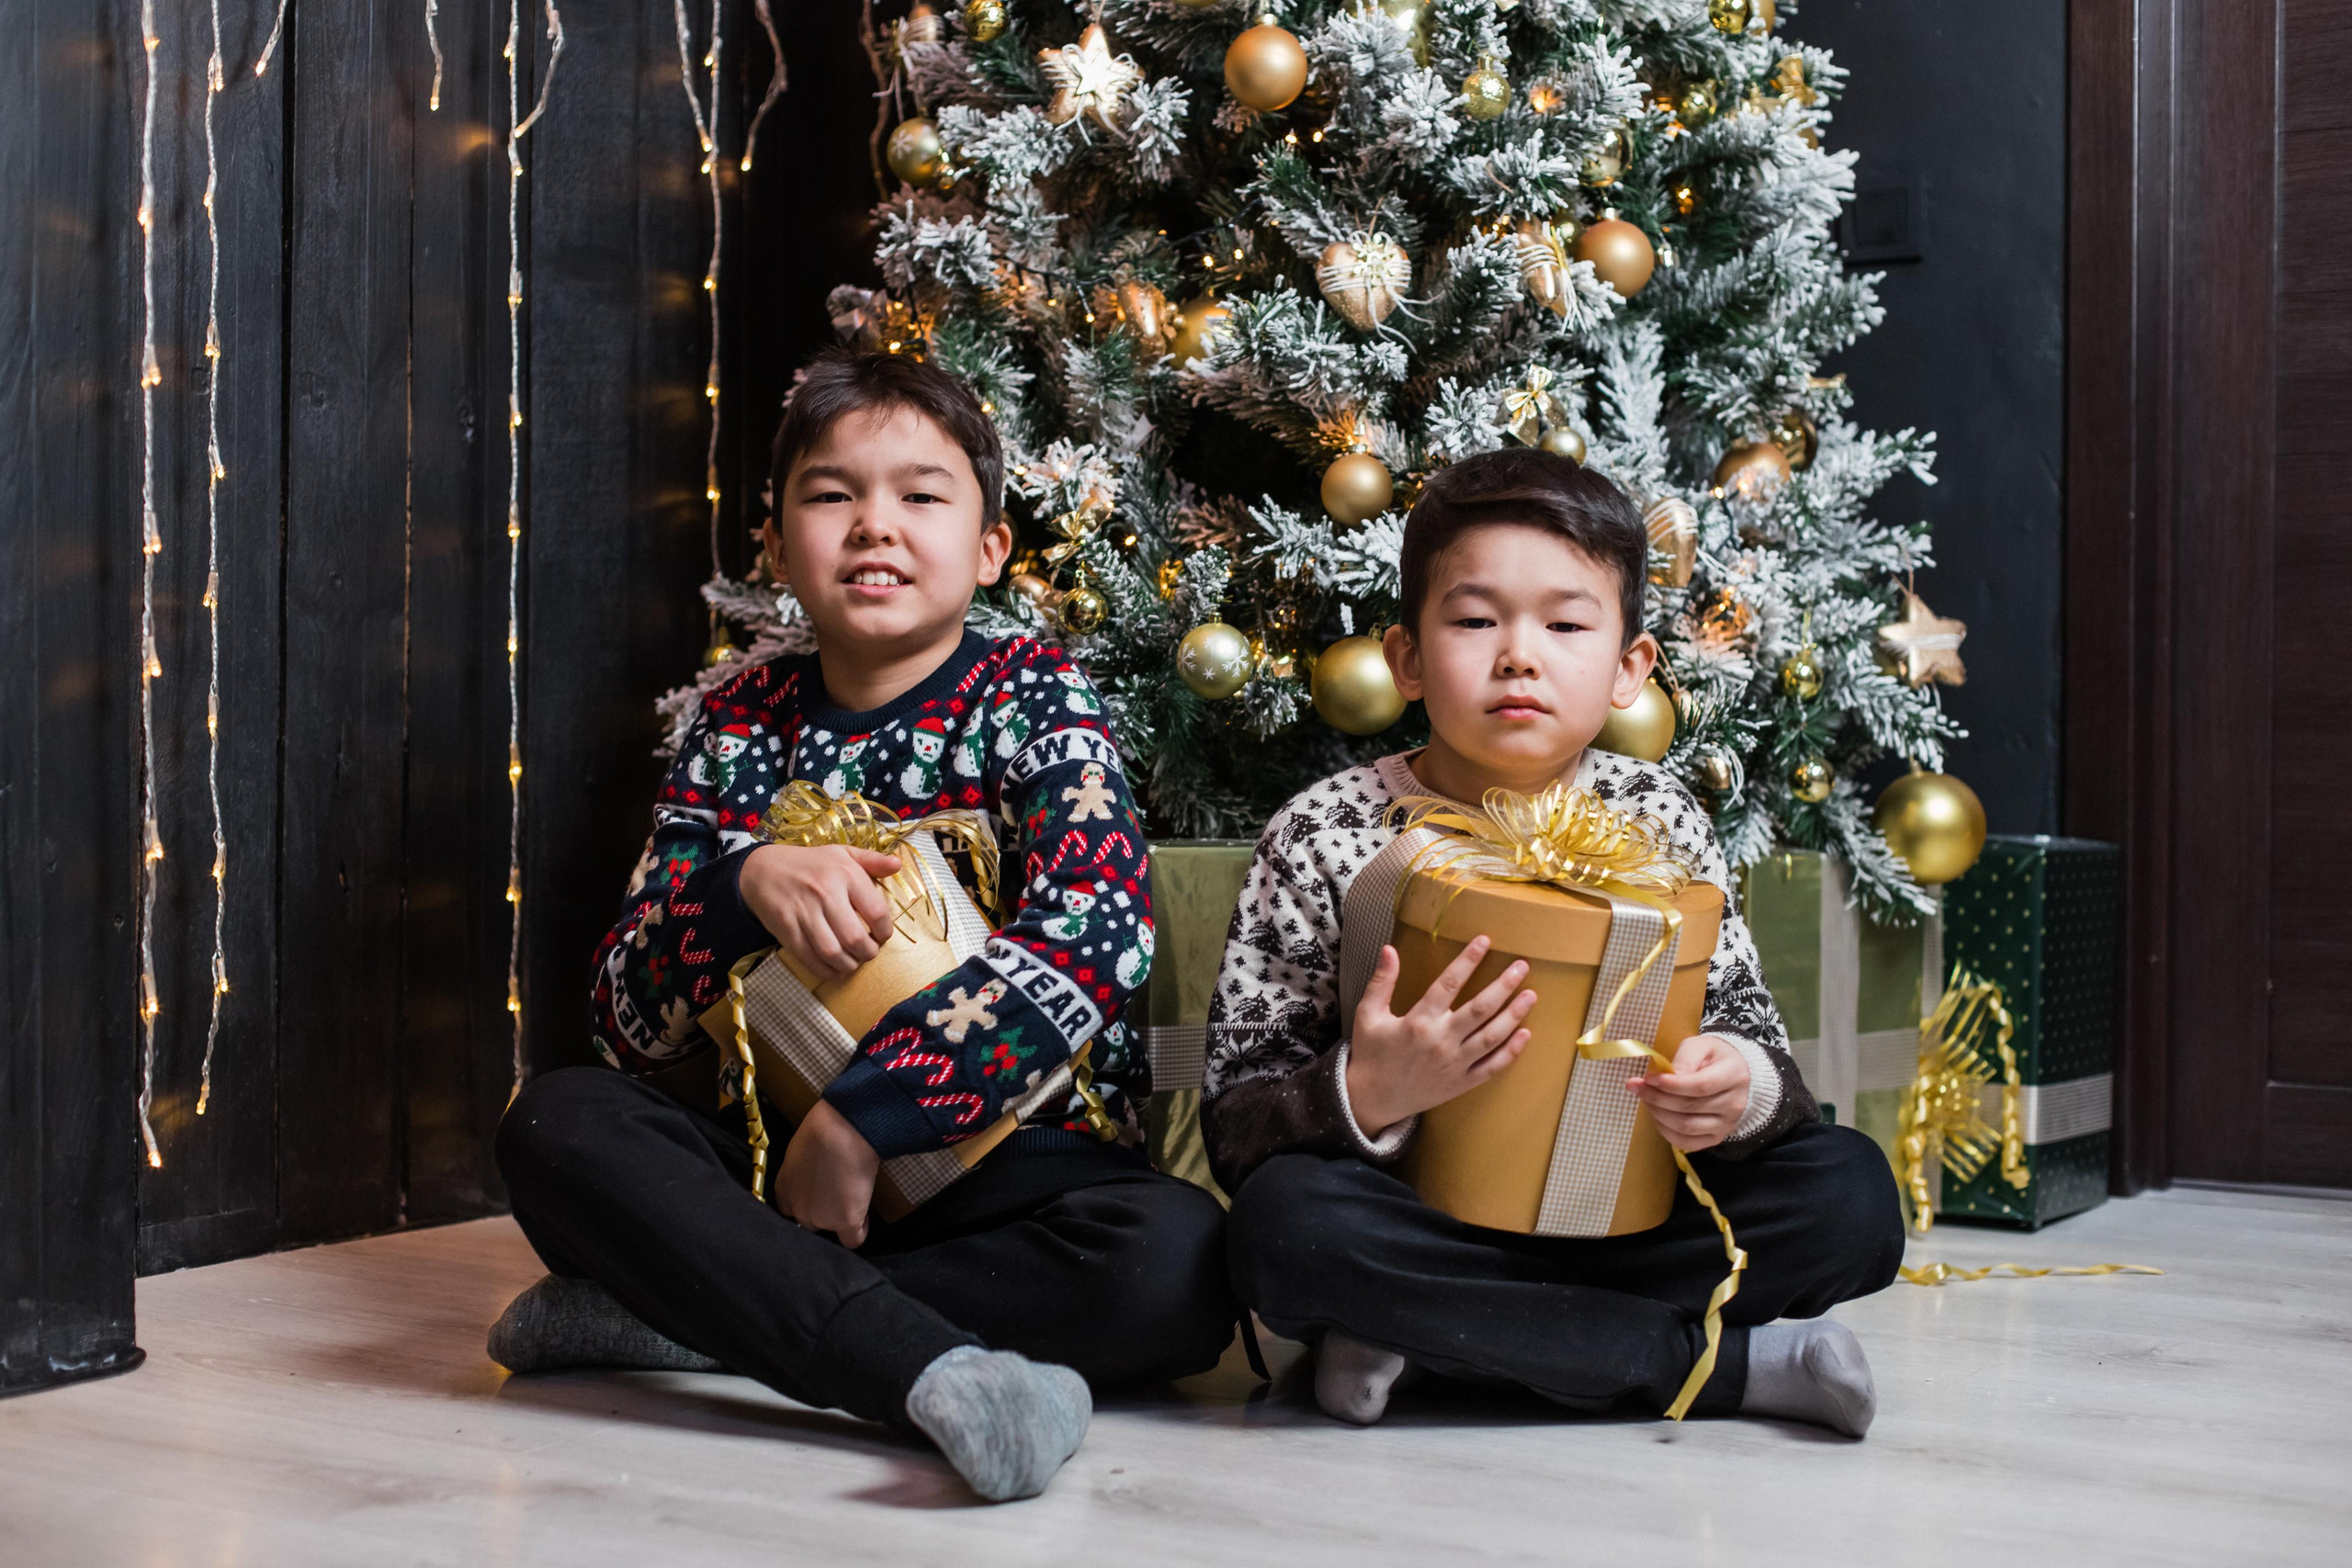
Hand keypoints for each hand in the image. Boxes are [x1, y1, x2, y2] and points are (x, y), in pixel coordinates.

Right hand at [738, 843, 901, 980]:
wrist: (761, 869)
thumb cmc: (810, 864)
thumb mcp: (842, 853)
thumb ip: (871, 860)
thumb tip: (897, 865)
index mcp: (844, 873)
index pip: (876, 911)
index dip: (885, 931)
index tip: (882, 935)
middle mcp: (824, 893)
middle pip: (854, 938)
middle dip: (868, 953)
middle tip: (869, 953)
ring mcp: (803, 912)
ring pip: (832, 952)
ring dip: (848, 965)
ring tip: (853, 962)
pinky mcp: (785, 929)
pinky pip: (809, 958)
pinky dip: (825, 971)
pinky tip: (834, 969)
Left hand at [774, 1098, 881, 1246]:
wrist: (840, 1133)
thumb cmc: (822, 1129)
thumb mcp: (799, 1150)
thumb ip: (802, 1171)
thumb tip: (815, 1172)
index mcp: (784, 1190)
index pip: (790, 1210)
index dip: (806, 1202)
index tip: (818, 1194)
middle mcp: (798, 1209)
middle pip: (809, 1222)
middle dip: (822, 1211)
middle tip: (838, 1193)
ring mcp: (821, 1219)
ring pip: (831, 1229)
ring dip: (841, 1218)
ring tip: (854, 1198)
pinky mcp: (845, 1222)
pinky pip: (853, 1240)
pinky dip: (860, 1230)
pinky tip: (864, 1218)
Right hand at [1344, 934, 1537, 1140]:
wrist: (1371, 1100)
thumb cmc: (1371, 1054)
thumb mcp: (1368, 1014)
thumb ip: (1381, 981)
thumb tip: (1389, 948)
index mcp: (1418, 1021)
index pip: (1449, 984)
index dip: (1468, 960)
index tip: (1484, 941)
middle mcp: (1440, 1041)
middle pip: (1480, 1009)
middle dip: (1504, 985)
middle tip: (1522, 966)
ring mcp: (1454, 1065)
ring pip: (1492, 1037)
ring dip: (1514, 1015)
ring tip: (1531, 995)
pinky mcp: (1461, 1083)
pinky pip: (1492, 1067)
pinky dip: (1511, 1052)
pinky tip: (1525, 1034)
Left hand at [1627, 1034, 1750, 1151]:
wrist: (1733, 1074)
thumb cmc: (1712, 1056)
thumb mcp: (1700, 1045)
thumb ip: (1685, 1058)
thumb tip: (1668, 1077)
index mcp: (1734, 1076)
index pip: (1700, 1086)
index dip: (1671, 1085)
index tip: (1648, 1077)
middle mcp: (1734, 1105)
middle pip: (1689, 1107)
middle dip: (1657, 1098)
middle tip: (1636, 1086)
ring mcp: (1726, 1125)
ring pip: (1686, 1127)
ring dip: (1658, 1113)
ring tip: (1645, 1098)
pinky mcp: (1715, 1138)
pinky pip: (1687, 1142)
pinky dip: (1666, 1131)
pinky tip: (1657, 1115)